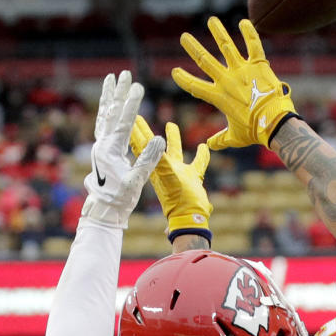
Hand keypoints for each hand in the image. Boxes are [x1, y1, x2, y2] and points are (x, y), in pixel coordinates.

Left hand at [81, 71, 164, 228]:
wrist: (104, 210)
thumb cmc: (121, 198)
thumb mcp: (136, 181)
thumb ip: (147, 160)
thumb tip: (160, 140)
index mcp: (110, 151)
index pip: (123, 122)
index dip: (131, 103)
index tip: (138, 86)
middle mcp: (102, 144)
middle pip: (111, 112)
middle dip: (119, 92)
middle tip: (125, 73)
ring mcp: (99, 146)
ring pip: (103, 115)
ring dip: (109, 96)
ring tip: (111, 79)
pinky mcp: (101, 150)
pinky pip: (102, 124)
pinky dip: (106, 111)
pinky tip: (109, 104)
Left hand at [130, 116, 211, 237]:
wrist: (190, 220)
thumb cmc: (178, 202)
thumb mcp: (167, 178)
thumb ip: (161, 159)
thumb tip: (157, 140)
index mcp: (156, 167)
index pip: (142, 144)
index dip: (138, 130)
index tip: (132, 116)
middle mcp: (164, 170)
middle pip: (152, 146)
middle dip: (145, 131)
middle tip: (138, 117)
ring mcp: (177, 175)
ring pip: (174, 152)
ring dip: (172, 139)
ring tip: (171, 124)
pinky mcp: (191, 181)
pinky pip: (196, 163)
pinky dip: (200, 155)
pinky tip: (203, 147)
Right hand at [172, 17, 296, 149]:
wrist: (274, 123)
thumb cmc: (255, 132)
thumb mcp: (235, 137)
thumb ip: (221, 139)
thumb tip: (210, 146)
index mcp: (219, 97)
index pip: (196, 86)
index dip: (184, 79)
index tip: (174, 71)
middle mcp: (227, 80)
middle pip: (205, 61)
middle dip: (193, 48)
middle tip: (184, 37)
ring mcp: (242, 70)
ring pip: (227, 46)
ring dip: (218, 32)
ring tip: (212, 20)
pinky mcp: (258, 65)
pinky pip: (253, 44)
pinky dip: (249, 32)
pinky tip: (244, 21)